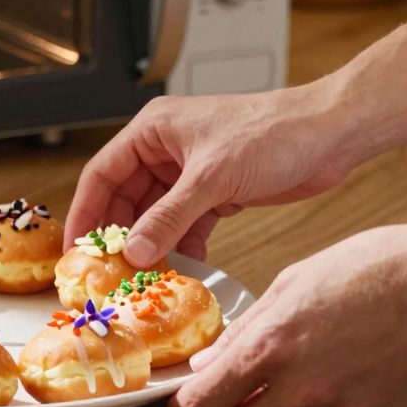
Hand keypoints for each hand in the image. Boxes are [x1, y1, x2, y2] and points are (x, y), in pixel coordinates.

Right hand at [66, 85, 364, 264]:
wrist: (330, 134)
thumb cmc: (274, 132)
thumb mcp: (212, 178)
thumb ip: (169, 217)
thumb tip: (135, 251)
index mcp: (154, 130)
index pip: (102, 174)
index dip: (85, 212)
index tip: (76, 248)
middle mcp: (166, 149)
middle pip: (126, 198)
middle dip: (120, 235)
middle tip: (108, 272)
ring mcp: (191, 171)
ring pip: (156, 214)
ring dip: (152, 244)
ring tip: (143, 276)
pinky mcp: (216, 191)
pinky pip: (186, 223)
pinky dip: (183, 245)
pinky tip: (183, 267)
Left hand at [168, 219, 406, 406]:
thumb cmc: (379, 267)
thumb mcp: (293, 282)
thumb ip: (247, 327)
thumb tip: (211, 359)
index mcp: (272, 347)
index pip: (206, 401)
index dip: (190, 406)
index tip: (188, 404)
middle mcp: (302, 387)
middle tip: (250, 385)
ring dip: (293, 402)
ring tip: (323, 355)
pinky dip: (338, 400)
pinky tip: (357, 362)